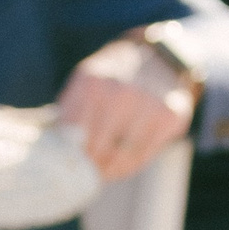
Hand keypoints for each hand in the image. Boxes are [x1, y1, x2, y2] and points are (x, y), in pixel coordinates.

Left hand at [59, 39, 195, 183]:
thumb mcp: (88, 81)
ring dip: (110, 170)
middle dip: (90, 165)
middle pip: (97, 149)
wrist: (159, 57)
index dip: (70, 154)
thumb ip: (71, 111)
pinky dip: (131, 166)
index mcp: (93, 84)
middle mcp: (121, 94)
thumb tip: (58, 150)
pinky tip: (124, 164)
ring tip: (105, 172)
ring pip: (121, 157)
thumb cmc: (115, 76)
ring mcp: (148, 106)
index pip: (73, 135)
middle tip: (88, 172)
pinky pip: (144, 155)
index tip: (70, 162)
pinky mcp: (170, 117)